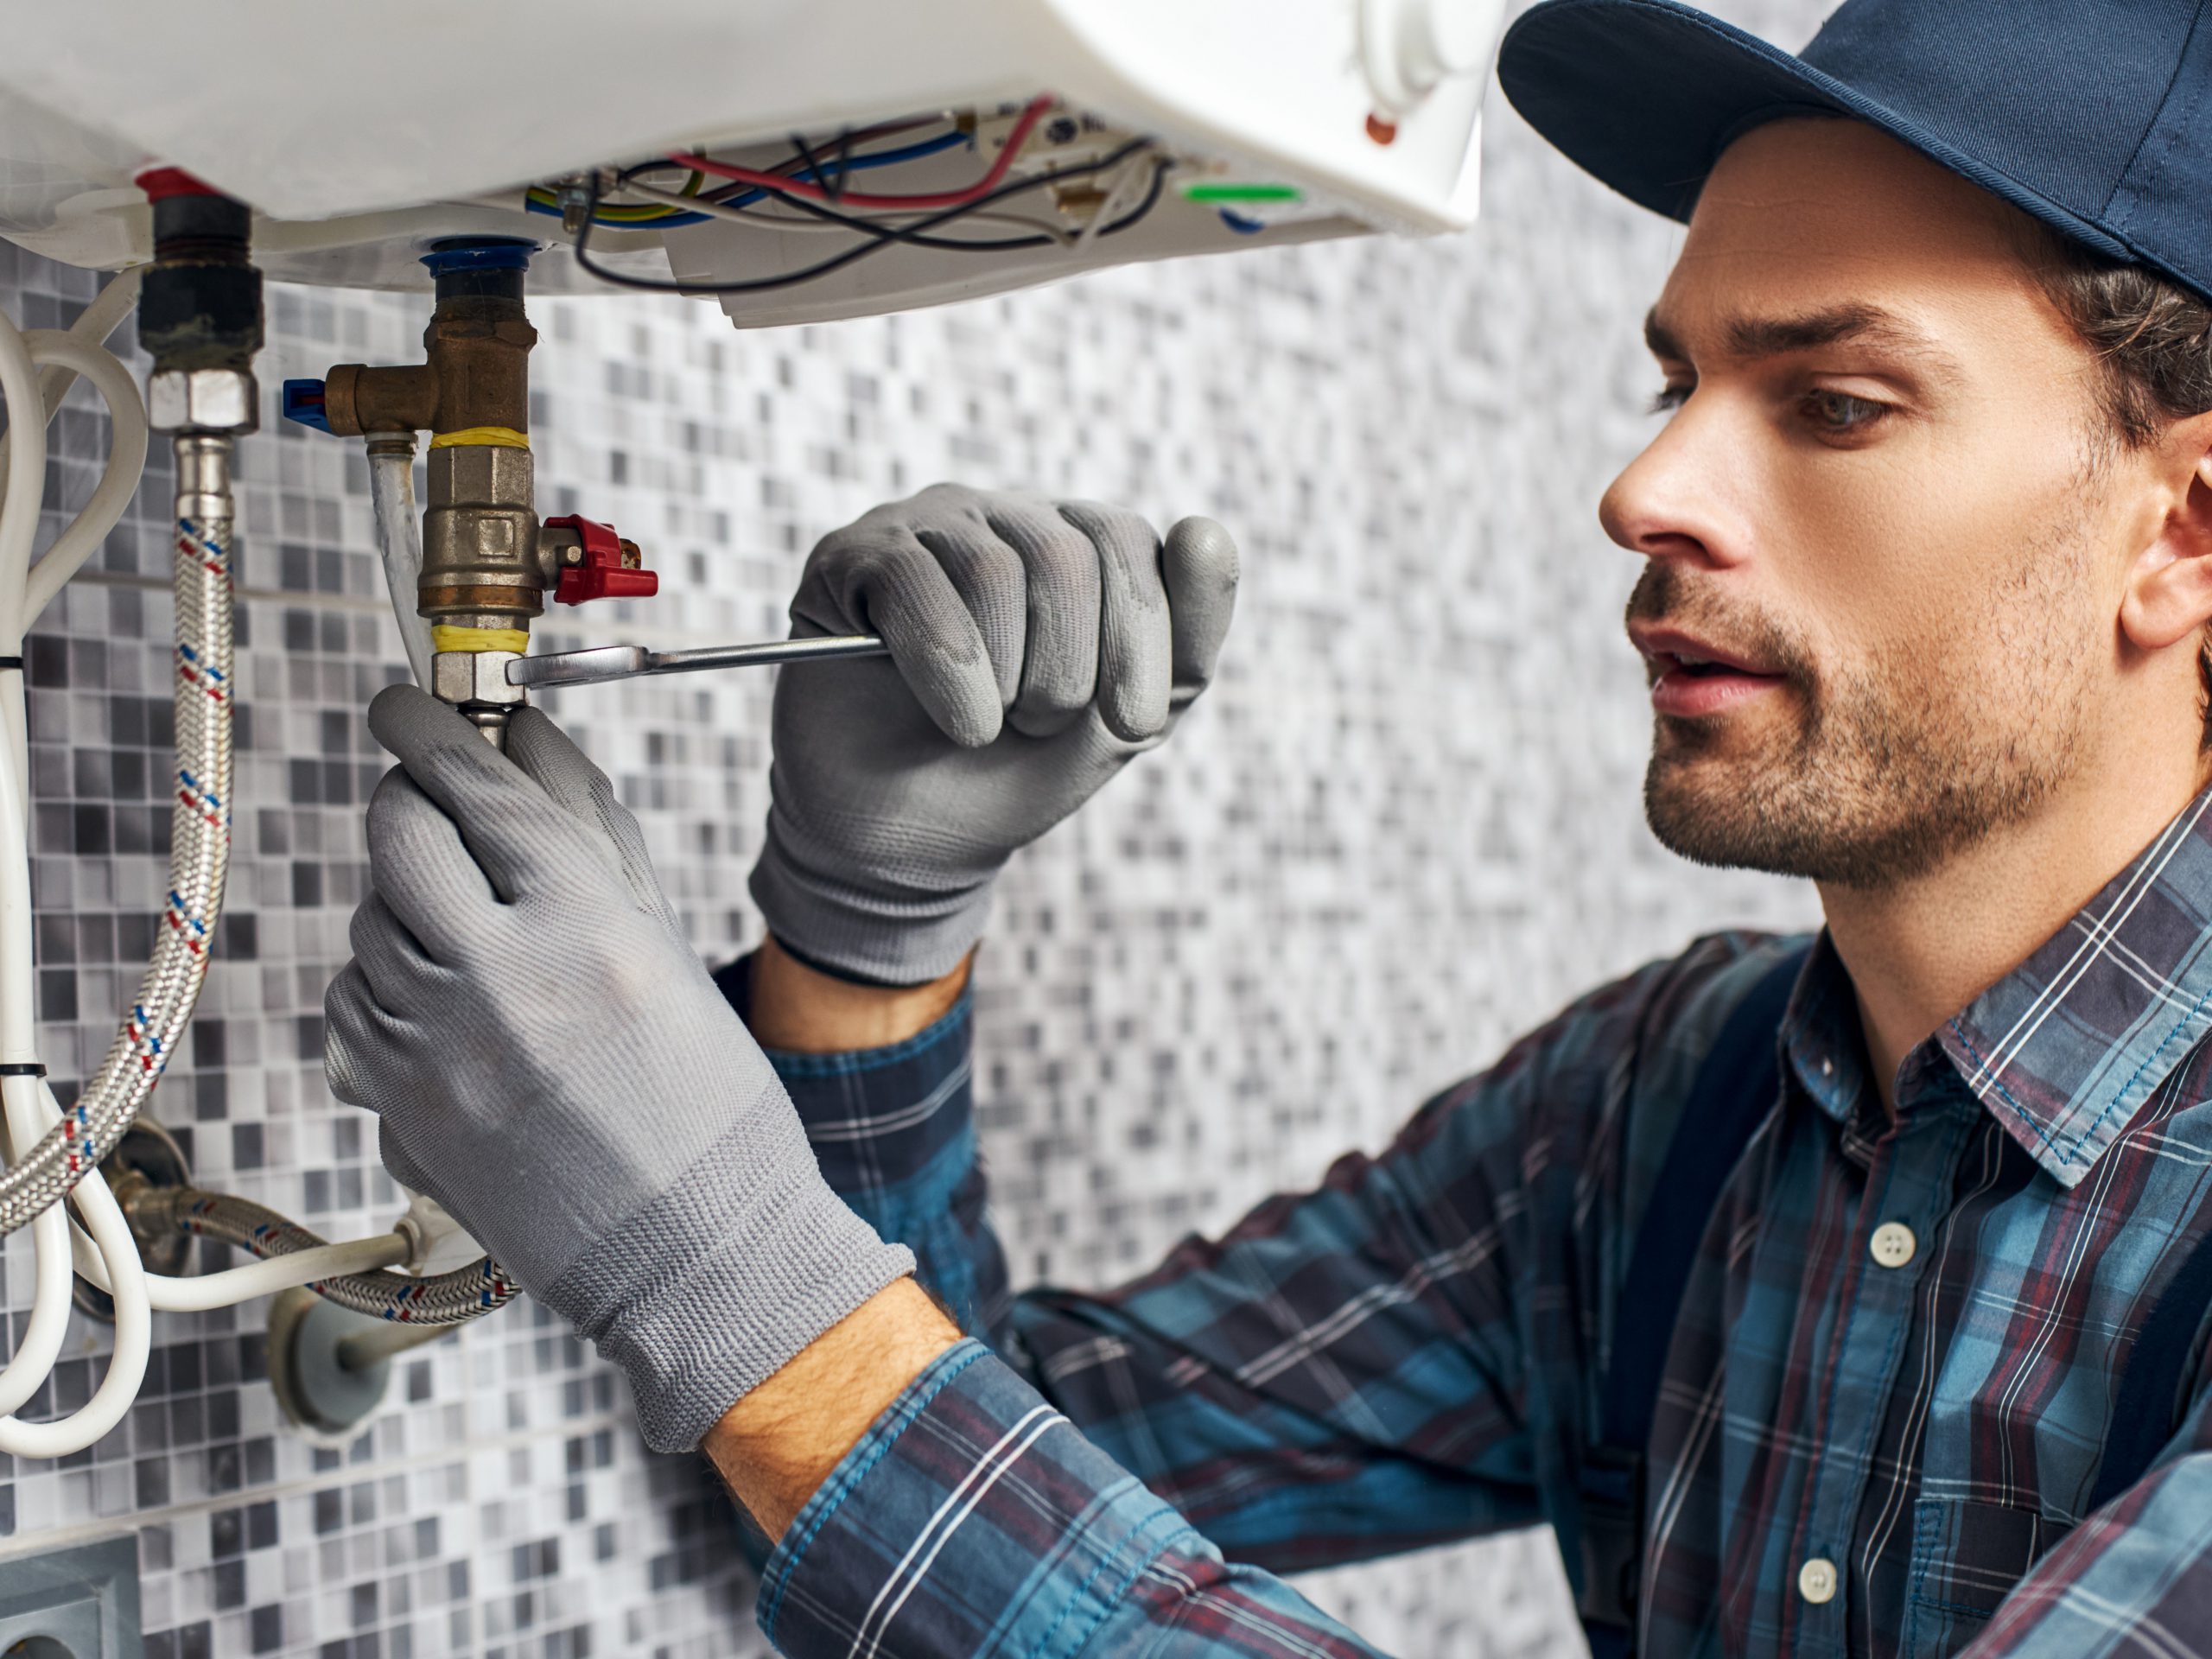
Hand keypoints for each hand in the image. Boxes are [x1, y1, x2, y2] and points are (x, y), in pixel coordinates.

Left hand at [323, 687, 912, 1452]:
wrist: (697, 1252)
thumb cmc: (707, 1101)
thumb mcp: (666, 945)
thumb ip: (592, 831)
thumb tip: (527, 736)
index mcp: (585, 922)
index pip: (475, 784)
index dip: (429, 727)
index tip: (404, 702)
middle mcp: (500, 975)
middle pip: (397, 835)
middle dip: (410, 805)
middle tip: (434, 806)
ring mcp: (437, 1047)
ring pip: (368, 922)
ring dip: (406, 906)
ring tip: (474, 940)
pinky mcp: (399, 1109)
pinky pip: (353, 1006)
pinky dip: (386, 989)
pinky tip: (450, 1010)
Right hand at [749, 483, 1238, 984]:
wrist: (906, 839)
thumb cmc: (1016, 771)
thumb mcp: (1125, 721)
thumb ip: (1186, 640)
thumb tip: (1206, 529)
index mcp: (1074, 543)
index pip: (1128, 540)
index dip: (1141, 638)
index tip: (1132, 721)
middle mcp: (999, 518)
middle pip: (1066, 554)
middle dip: (1069, 672)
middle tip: (1041, 724)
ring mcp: (921, 530)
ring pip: (994, 575)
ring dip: (1006, 683)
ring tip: (987, 727)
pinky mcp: (850, 558)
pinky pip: (914, 586)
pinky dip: (947, 673)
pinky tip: (952, 719)